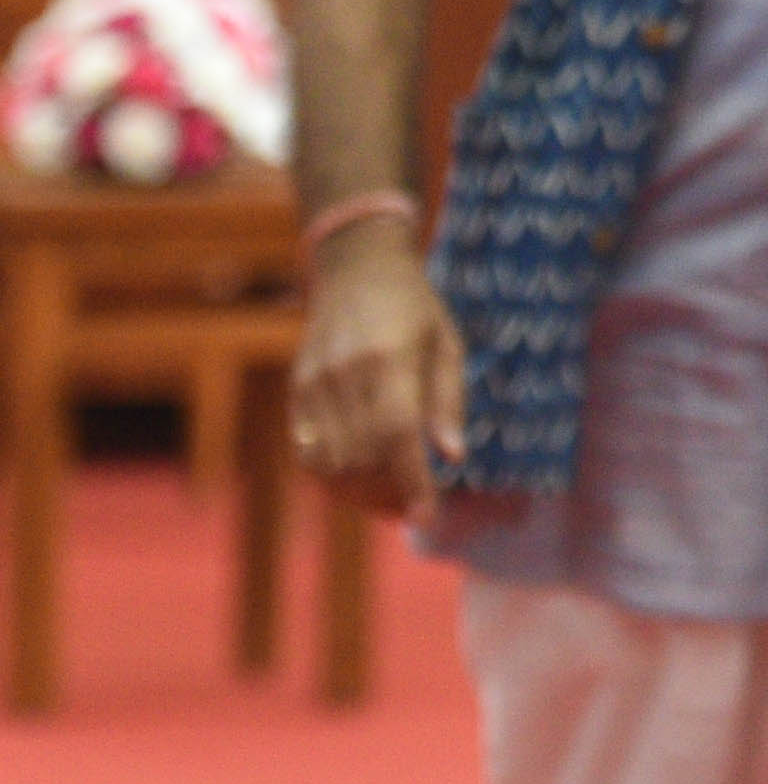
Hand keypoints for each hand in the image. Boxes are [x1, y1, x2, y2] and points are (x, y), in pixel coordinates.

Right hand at [287, 218, 466, 521]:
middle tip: (415, 505)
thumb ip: (449, 401)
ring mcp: (313, 384)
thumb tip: (454, 457)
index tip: (428, 517)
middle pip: (361, 458)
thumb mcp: (447, 343)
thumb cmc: (414, 306)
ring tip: (390, 497)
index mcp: (388, 359)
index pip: (397, 436)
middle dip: (389, 494)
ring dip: (360, 493)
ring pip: (331, 464)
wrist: (357, 267)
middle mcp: (344, 374)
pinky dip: (333, 478)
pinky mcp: (296, 391)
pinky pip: (307, 454)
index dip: (412, 483)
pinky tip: (359, 479)